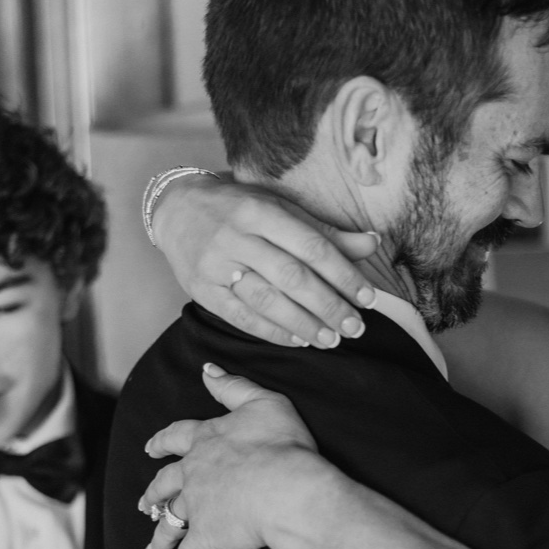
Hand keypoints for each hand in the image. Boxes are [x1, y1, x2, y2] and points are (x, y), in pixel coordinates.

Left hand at [139, 365, 320, 548]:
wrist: (286, 487)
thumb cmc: (282, 444)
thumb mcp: (263, 401)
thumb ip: (232, 386)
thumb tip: (207, 368)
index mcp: (206, 440)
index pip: (177, 437)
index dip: (163, 441)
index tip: (151, 446)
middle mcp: (193, 473)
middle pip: (165, 484)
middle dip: (154, 494)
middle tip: (145, 504)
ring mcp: (196, 507)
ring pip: (170, 523)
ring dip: (160, 537)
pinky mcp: (206, 537)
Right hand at [151, 172, 380, 348]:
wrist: (176, 209)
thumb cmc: (238, 208)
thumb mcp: (280, 208)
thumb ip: (325, 231)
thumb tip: (373, 243)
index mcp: (261, 210)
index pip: (311, 246)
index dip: (343, 274)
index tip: (367, 298)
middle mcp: (237, 236)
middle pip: (292, 277)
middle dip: (329, 306)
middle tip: (355, 328)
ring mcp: (216, 265)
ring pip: (267, 300)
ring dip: (304, 324)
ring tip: (331, 340)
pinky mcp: (202, 289)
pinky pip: (241, 316)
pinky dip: (272, 331)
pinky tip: (298, 340)